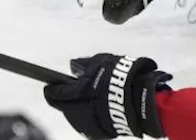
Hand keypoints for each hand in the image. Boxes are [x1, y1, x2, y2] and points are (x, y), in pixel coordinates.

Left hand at [44, 54, 171, 138]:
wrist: (147, 100)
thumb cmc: (127, 78)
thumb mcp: (105, 63)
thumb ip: (86, 64)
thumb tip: (74, 66)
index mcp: (82, 92)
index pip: (58, 94)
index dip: (51, 91)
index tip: (49, 87)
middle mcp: (83, 111)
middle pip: (64, 108)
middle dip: (63, 101)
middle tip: (64, 94)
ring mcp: (92, 124)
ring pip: (75, 119)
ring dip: (74, 110)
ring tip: (81, 102)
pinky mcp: (102, 132)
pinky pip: (89, 126)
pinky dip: (87, 119)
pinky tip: (93, 111)